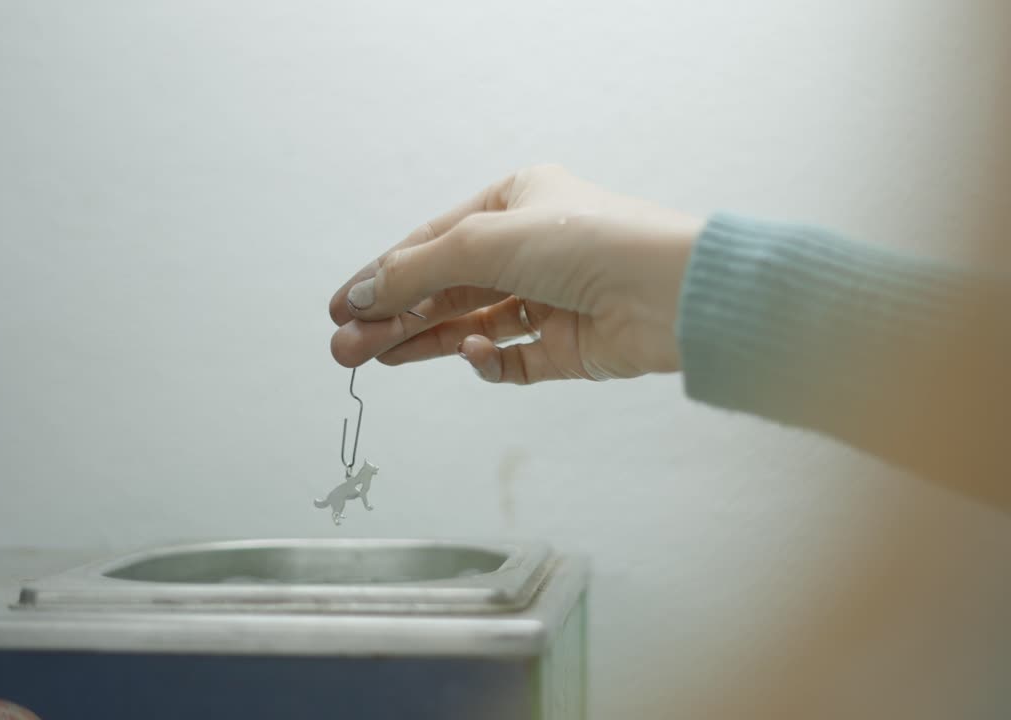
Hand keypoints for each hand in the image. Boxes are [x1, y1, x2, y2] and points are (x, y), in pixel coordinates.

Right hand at [329, 165, 702, 382]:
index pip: (433, 242)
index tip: (339, 308)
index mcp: (516, 203)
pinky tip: (469, 352)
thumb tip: (361, 295)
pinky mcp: (570, 345)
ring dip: (424, 340)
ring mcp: (551, 299)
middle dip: (394, 316)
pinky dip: (486, 359)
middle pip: (446, 288)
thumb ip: (418, 272)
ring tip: (374, 358)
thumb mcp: (484, 242)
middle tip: (345, 348)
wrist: (671, 291)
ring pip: (471, 324)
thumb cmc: (590, 240)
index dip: (384, 275)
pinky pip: (512, 358)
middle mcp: (533, 248)